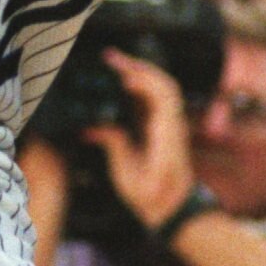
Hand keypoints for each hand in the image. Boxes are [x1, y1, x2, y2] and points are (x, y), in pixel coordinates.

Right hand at [85, 49, 196, 227]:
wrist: (173, 207)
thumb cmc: (151, 197)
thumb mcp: (127, 176)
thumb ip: (114, 145)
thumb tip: (92, 127)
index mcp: (166, 135)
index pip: (163, 98)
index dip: (145, 82)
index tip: (123, 76)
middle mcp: (172, 124)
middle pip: (163, 84)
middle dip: (137, 66)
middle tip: (109, 57)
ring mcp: (170, 123)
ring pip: (160, 87)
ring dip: (139, 71)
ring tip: (113, 62)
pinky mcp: (163, 125)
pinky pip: (155, 97)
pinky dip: (139, 83)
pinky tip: (120, 80)